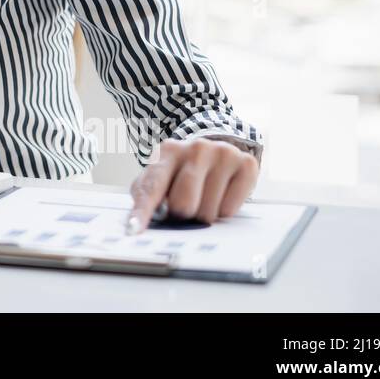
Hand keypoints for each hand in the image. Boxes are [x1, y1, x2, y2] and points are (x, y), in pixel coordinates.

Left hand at [126, 138, 259, 233]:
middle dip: (182, 213)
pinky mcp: (246, 164)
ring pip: (208, 212)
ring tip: (205, 196)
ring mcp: (222, 153)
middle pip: (183, 205)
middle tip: (186, 204)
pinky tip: (222, 194)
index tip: (133, 229)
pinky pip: (230, 210)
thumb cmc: (183, 172)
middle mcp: (195, 148)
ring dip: (204, 213)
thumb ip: (146, 196)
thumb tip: (136, 224)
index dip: (142, 211)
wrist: (217, 152)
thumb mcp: (161, 177)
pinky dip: (224, 211)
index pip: (152, 188)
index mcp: (168, 152)